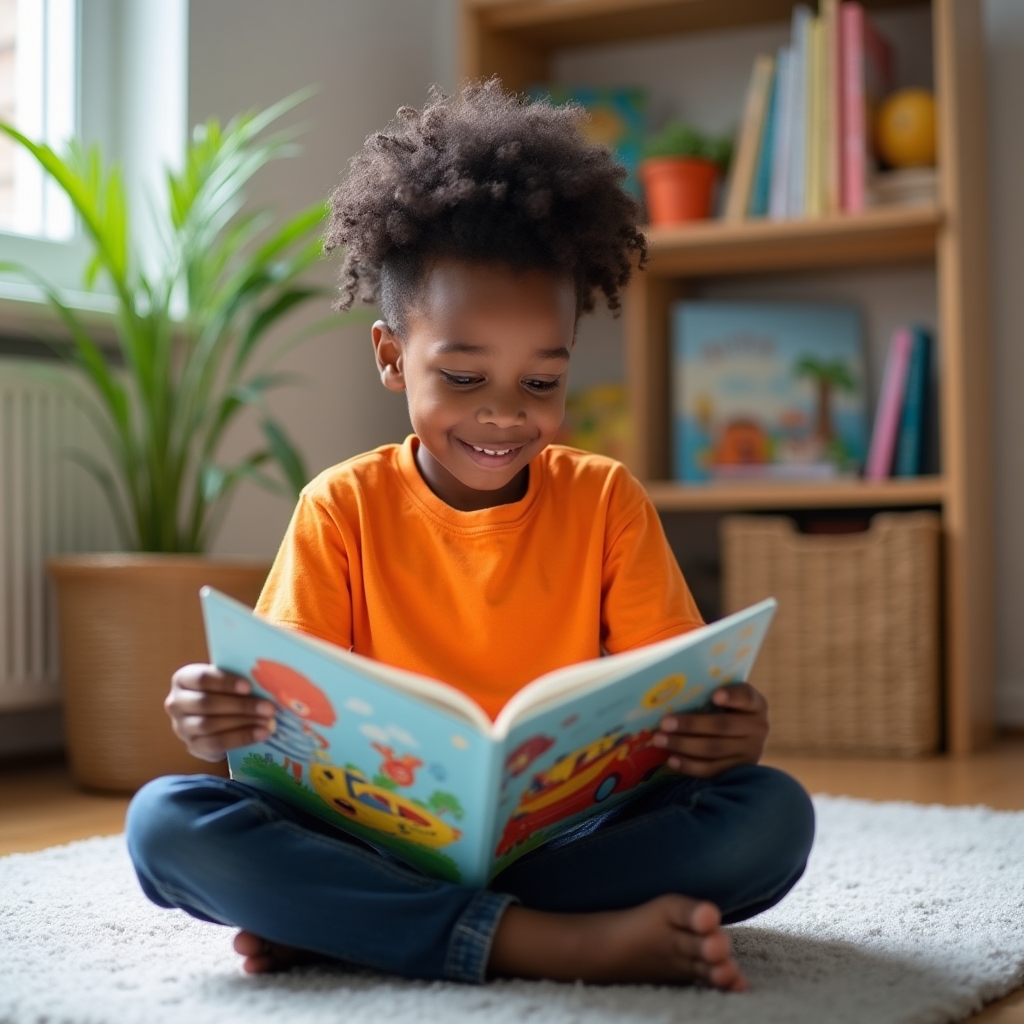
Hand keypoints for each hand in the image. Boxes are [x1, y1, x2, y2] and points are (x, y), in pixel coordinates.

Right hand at [165, 663, 275, 761]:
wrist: (212, 718)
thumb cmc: (222, 692)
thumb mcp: (225, 681)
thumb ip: (237, 680)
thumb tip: (265, 681)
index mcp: (183, 679)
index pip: (202, 678)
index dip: (225, 682)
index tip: (249, 687)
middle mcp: (176, 702)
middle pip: (207, 703)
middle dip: (240, 706)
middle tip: (268, 708)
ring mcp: (181, 726)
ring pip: (210, 725)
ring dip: (243, 723)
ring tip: (267, 722)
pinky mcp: (192, 746)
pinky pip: (216, 744)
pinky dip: (241, 738)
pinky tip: (261, 735)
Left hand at [653, 683, 768, 777]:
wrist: (742, 741)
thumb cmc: (726, 712)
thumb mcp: (726, 700)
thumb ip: (708, 695)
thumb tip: (672, 694)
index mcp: (756, 704)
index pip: (746, 697)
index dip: (732, 696)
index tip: (714, 696)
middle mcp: (758, 728)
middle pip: (723, 726)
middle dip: (691, 725)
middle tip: (665, 722)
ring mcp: (750, 752)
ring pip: (714, 749)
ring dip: (684, 745)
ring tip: (660, 740)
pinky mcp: (738, 772)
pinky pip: (711, 770)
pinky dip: (689, 765)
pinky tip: (672, 759)